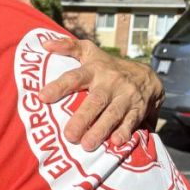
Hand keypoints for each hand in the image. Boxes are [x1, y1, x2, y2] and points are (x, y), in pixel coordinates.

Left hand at [39, 38, 163, 150]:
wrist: (147, 75)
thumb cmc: (107, 66)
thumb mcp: (90, 52)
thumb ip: (68, 47)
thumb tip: (45, 44)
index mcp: (95, 70)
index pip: (74, 77)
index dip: (59, 86)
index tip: (42, 97)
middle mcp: (111, 83)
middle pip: (96, 100)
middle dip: (83, 118)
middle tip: (69, 135)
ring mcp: (126, 96)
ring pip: (113, 114)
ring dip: (101, 130)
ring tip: (87, 145)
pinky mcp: (139, 109)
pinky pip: (132, 121)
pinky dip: (125, 132)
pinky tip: (116, 143)